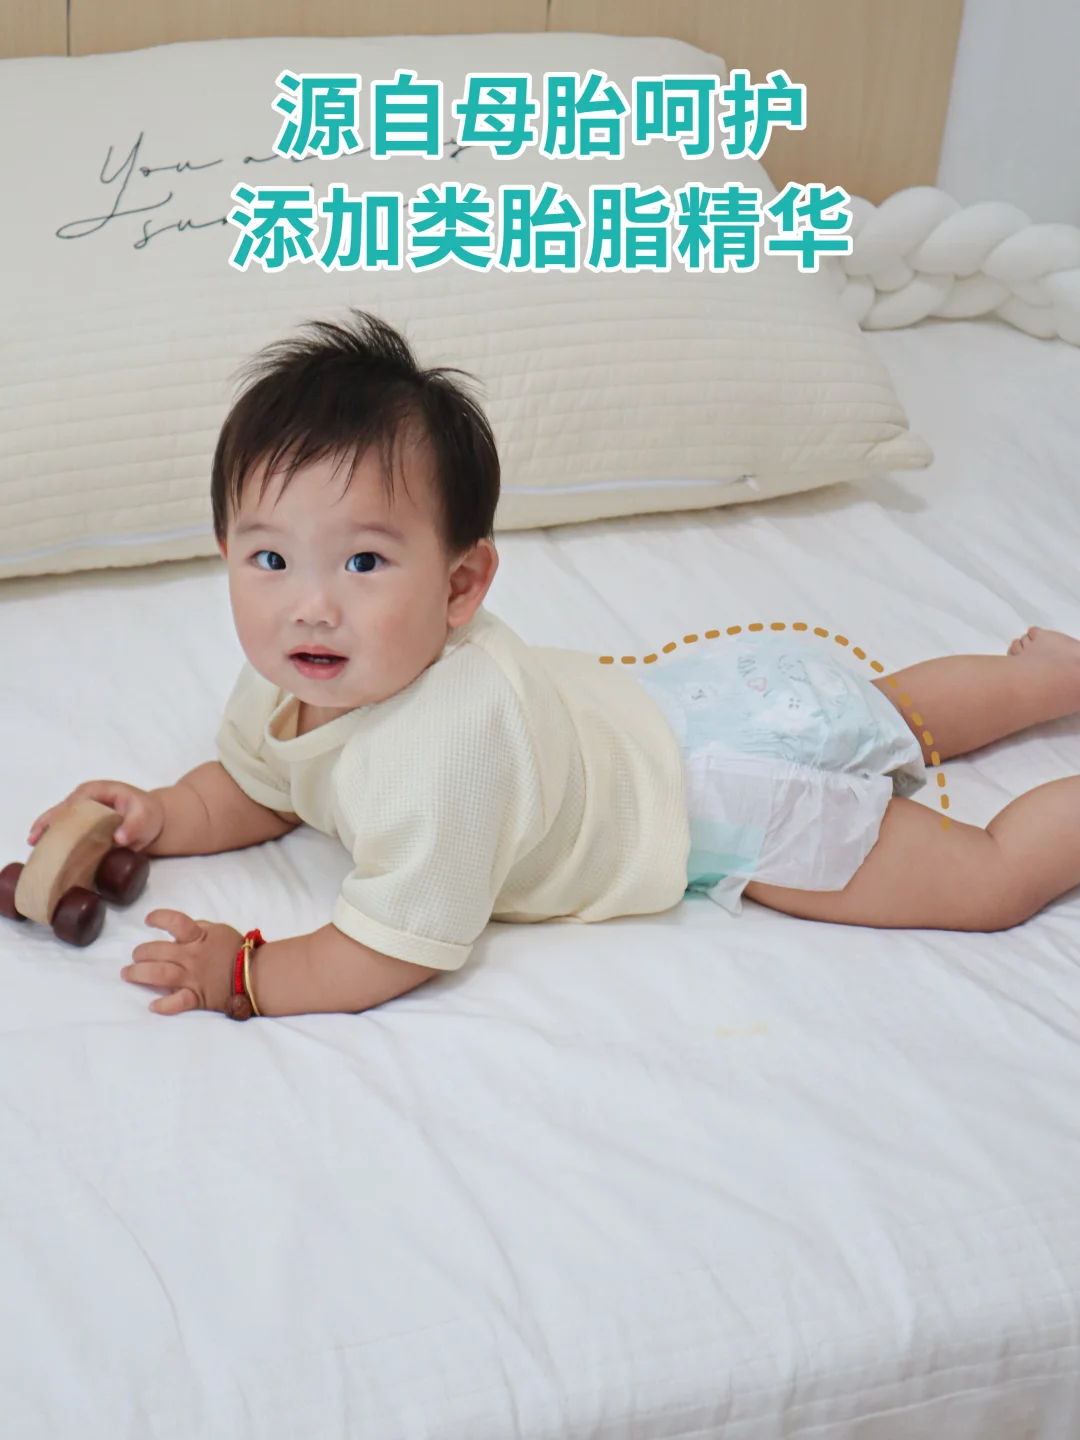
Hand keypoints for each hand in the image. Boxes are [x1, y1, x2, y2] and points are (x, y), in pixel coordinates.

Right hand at [28, 780, 165, 850]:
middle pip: (58, 811)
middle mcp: (82, 799)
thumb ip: (134, 826)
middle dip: (44, 826)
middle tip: (34, 843)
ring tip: (35, 852)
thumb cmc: (147, 813)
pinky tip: (45, 856)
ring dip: (44, 835)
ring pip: (55, 821)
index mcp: (96, 791)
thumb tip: (119, 839)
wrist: (151, 821)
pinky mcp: (79, 825)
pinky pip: (62, 832)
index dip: (63, 818)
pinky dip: (53, 842)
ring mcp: (79, 812)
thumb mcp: (145, 817)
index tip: (55, 834)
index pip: (74, 803)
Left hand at [122, 909, 243, 1015]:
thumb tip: (179, 926)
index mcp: (199, 937)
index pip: (176, 922)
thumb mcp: (219, 930)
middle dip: (141, 952)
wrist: (256, 975)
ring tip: (129, 973)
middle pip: (158, 951)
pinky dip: (164, 1005)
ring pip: (160, 974)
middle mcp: (193, 956)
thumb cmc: (236, 950)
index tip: (148, 920)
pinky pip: (178, 1002)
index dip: (159, 918)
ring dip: (140, 974)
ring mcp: (194, 978)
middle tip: (135, 956)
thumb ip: (199, 927)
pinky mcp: (198, 997)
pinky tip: (153, 1006)